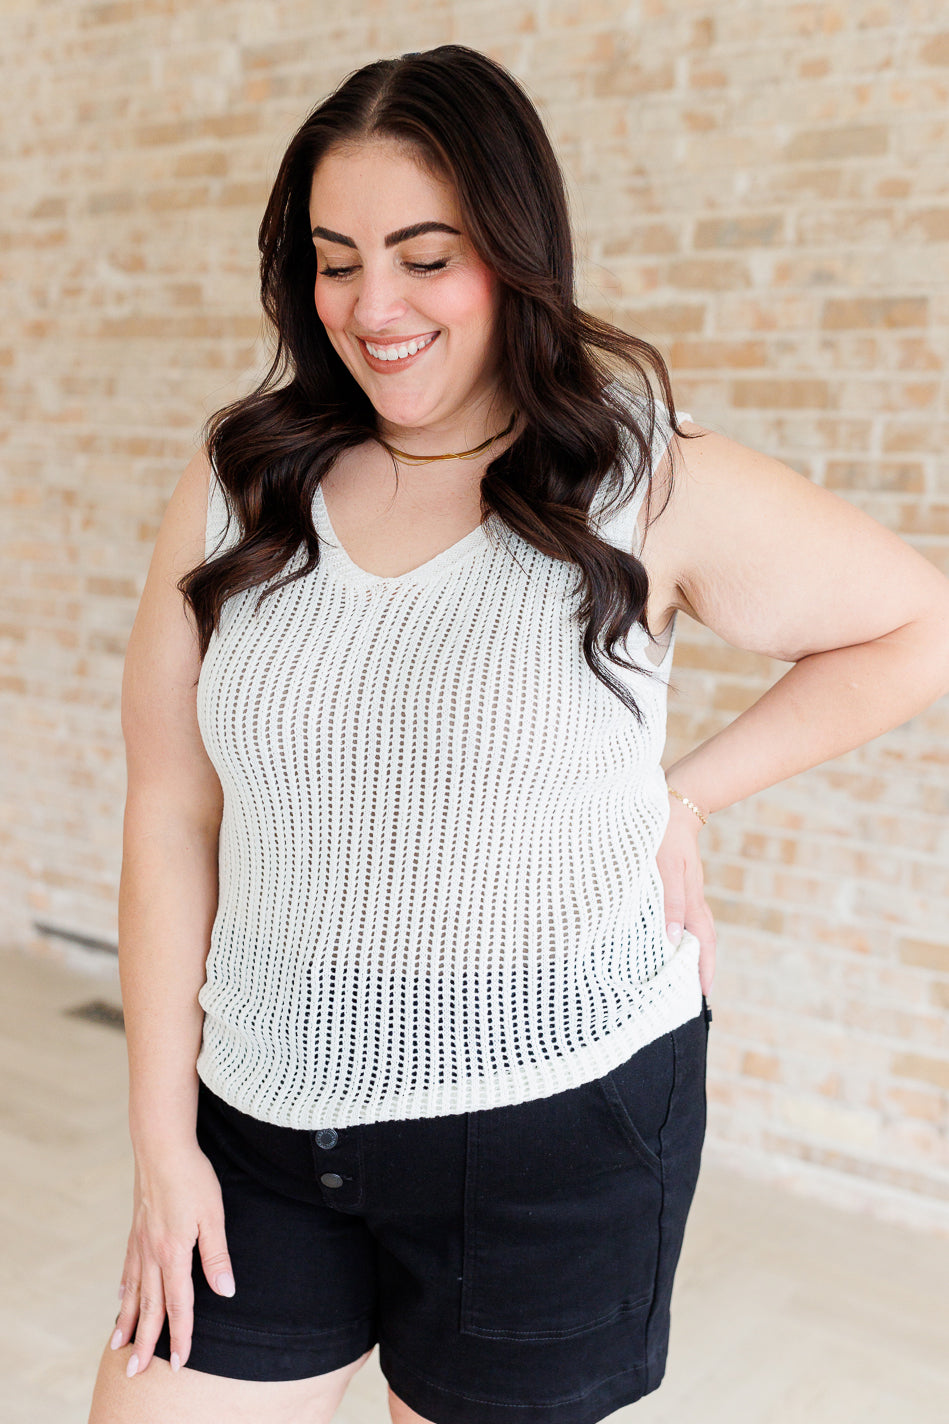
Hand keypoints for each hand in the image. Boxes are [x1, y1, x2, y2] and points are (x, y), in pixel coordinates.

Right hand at [110, 1142, 234, 1376]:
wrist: (162, 1148)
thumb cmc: (193, 1178)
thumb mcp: (214, 1216)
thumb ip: (217, 1257)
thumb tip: (226, 1292)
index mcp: (174, 1253)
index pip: (179, 1304)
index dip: (180, 1335)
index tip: (180, 1362)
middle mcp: (152, 1254)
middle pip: (149, 1307)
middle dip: (145, 1342)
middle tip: (134, 1372)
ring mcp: (140, 1243)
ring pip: (133, 1292)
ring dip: (127, 1322)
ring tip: (119, 1346)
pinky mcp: (136, 1230)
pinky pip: (128, 1269)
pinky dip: (124, 1290)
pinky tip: (121, 1300)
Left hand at [656, 795, 716, 995]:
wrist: (675, 806)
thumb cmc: (664, 836)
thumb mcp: (665, 868)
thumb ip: (670, 901)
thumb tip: (675, 937)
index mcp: (692, 899)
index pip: (704, 942)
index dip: (705, 967)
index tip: (704, 992)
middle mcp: (693, 899)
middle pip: (703, 939)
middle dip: (702, 965)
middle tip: (694, 992)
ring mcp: (688, 891)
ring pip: (695, 928)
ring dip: (691, 951)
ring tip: (681, 973)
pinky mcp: (680, 884)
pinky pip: (685, 915)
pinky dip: (682, 932)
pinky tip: (670, 938)